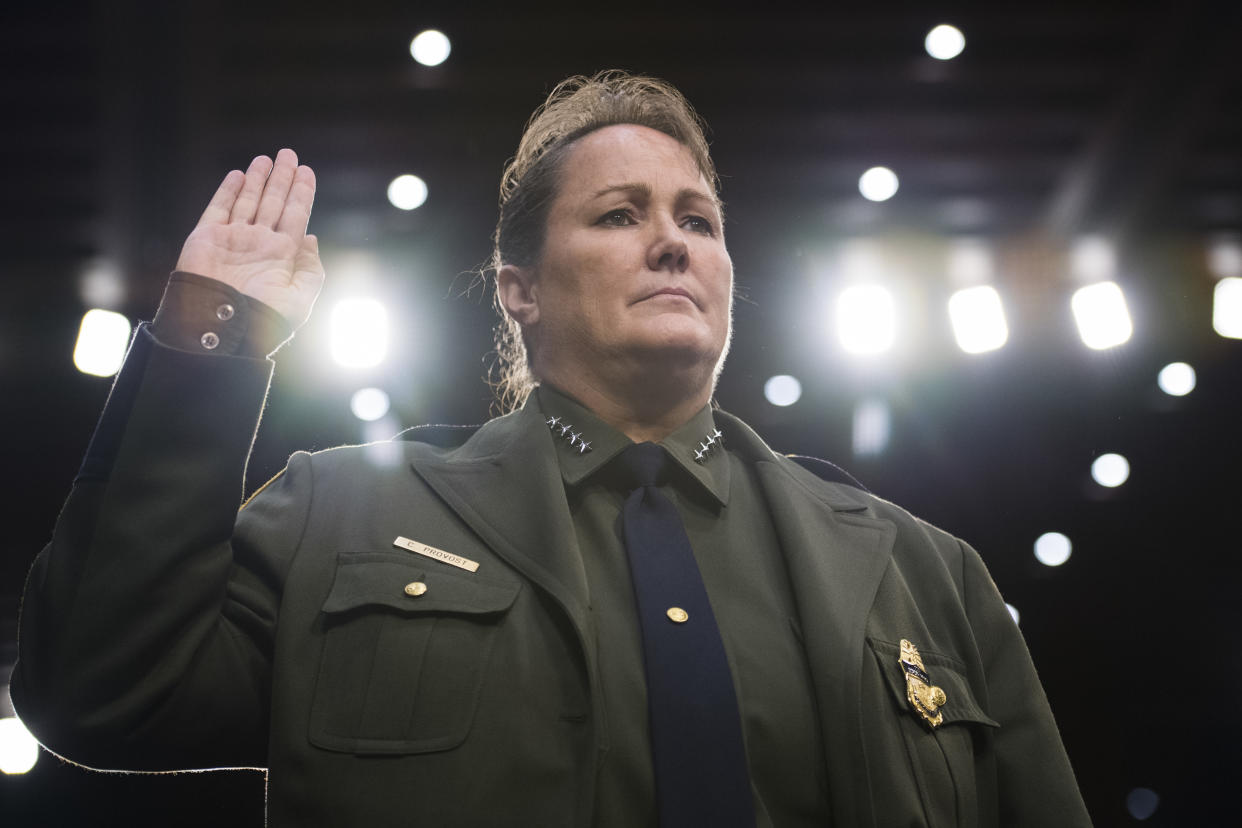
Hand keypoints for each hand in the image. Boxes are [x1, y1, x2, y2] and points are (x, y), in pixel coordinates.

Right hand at [175, 149, 324, 328]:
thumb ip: (311, 269)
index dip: (302, 193)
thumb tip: (311, 239)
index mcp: (282, 257)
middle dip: (282, 179)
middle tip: (289, 154)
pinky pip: (219, 208)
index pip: (295, 216)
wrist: (222, 328)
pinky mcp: (207, 237)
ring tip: (267, 158)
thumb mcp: (300, 299)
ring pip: (248, 201)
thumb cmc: (264, 320)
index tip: (307, 172)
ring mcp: (233, 239)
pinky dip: (228, 191)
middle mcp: (258, 245)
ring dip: (258, 179)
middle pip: (273, 203)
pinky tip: (240, 174)